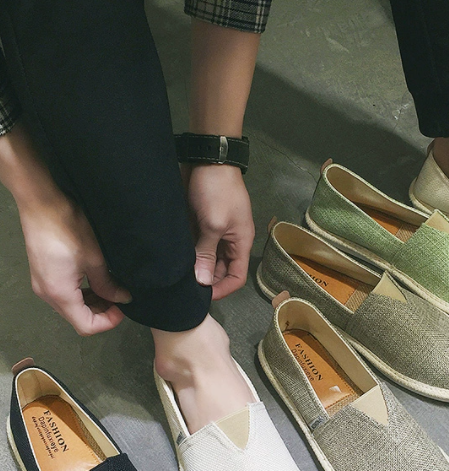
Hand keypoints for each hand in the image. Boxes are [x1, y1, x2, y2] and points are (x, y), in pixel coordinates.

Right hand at [19, 195, 129, 335]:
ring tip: (111, 289)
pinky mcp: (43, 274)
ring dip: (93, 303)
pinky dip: (82, 293)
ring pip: (71, 307)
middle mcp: (47, 294)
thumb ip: (109, 285)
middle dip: (102, 313)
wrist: (42, 204)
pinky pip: (65, 294)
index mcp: (60, 294)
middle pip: (78, 318)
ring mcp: (43, 284)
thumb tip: (122, 298)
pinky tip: (96, 281)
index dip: (108, 322)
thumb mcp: (95, 260)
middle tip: (120, 299)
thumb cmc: (68, 229)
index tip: (123, 309)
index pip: (86, 326)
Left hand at [186, 164, 254, 299]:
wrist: (207, 159)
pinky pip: (194, 246)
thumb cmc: (217, 191)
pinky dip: (186, 254)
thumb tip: (202, 282)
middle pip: (219, 270)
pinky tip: (172, 261)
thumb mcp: (213, 225)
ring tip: (175, 277)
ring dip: (194, 268)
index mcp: (240, 243)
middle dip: (205, 280)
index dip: (222, 289)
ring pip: (205, 260)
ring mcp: (213, 232)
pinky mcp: (199, 224)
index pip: (236, 277)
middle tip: (183, 288)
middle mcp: (228, 241)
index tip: (201, 296)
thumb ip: (206, 254)